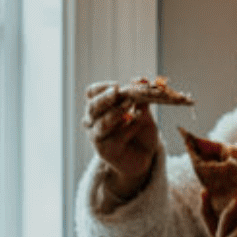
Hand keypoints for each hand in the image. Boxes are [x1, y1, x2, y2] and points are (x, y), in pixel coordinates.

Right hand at [83, 82, 157, 199]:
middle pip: (92, 107)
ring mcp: (98, 137)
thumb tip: (141, 79)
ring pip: (101, 123)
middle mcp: (94, 122)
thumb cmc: (140, 131)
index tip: (117, 85)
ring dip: (116, 113)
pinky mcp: (105, 151)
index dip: (101, 87)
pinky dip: (127, 128)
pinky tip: (137, 123)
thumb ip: (141, 98)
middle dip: (105, 98)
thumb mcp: (143, 112)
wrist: (144, 156)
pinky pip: (115, 138)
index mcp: (99, 108)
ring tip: (130, 106)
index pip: (92, 93)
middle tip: (117, 91)